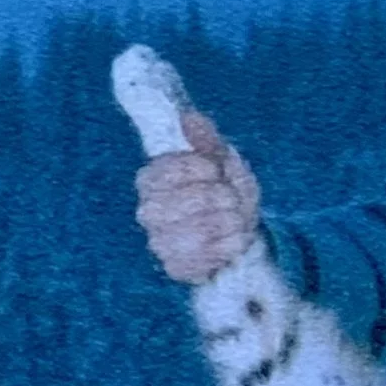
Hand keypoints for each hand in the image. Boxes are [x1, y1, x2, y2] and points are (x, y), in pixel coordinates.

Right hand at [134, 107, 262, 283]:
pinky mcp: (174, 267)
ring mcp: (159, 242)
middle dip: (217, 198)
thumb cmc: (225, 186)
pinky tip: (234, 239)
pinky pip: (201, 260)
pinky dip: (226, 247)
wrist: (238, 225)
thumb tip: (187, 118)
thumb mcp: (221, 156)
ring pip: (193, 234)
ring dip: (226, 223)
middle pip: (180, 204)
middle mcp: (148, 211)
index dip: (198, 169)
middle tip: (232, 197)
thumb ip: (205, 138)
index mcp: (152, 179)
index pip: (166, 172)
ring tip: (238, 218)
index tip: (218, 169)